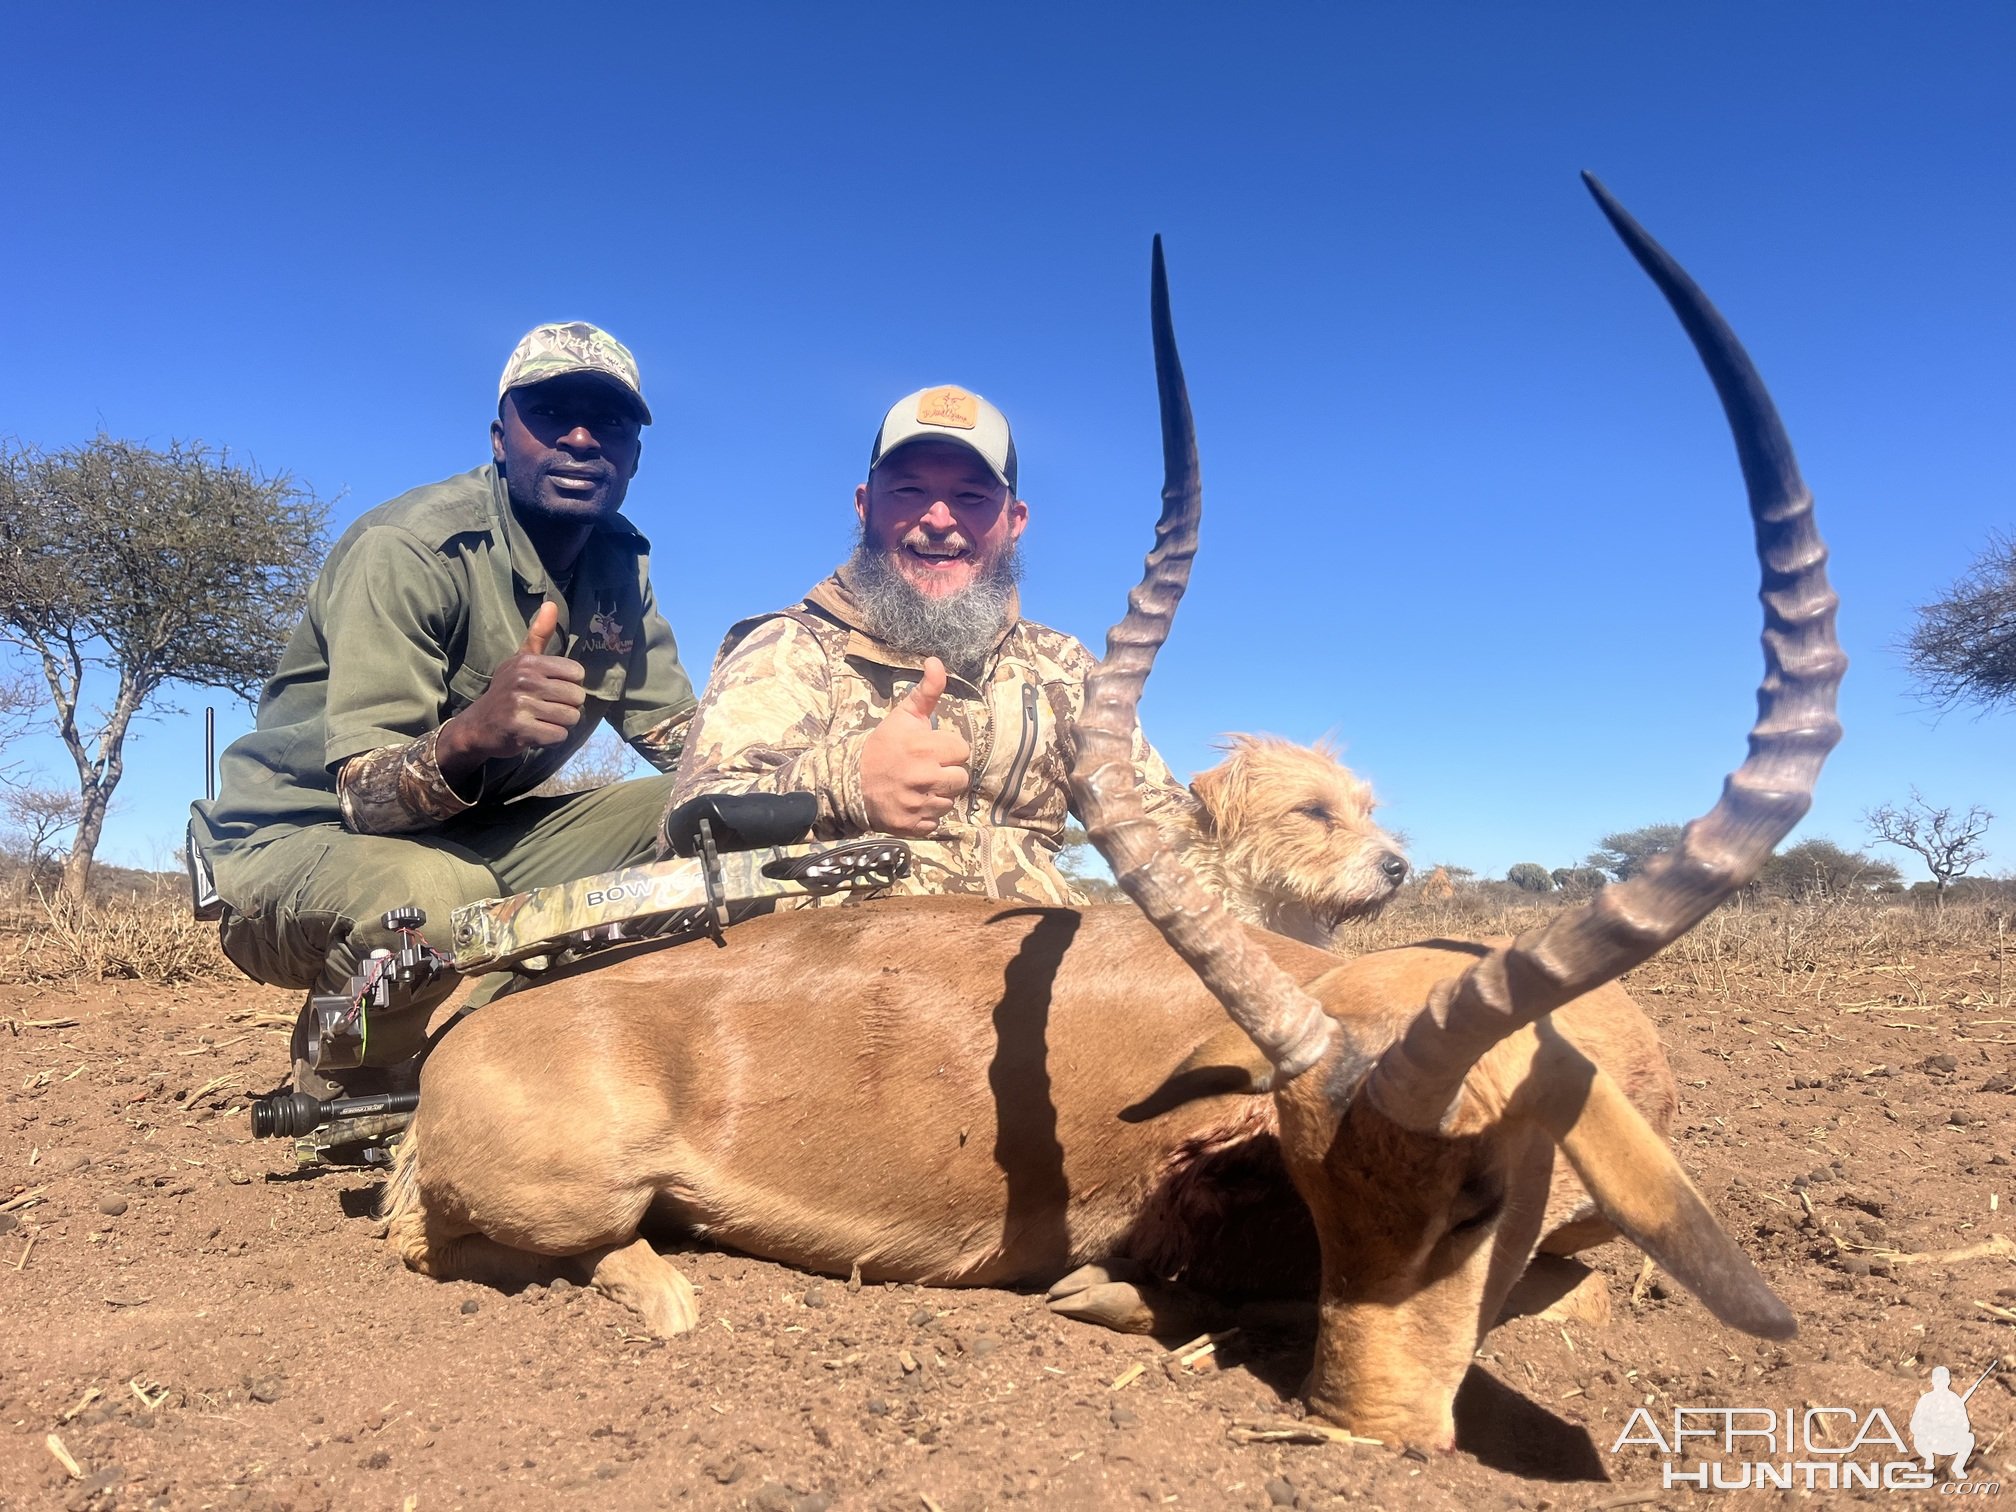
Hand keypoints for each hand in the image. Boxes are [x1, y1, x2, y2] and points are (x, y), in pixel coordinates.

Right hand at [439, 602, 586, 773]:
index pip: (577, 673)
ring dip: (560, 723)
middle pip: (577, 697)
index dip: (570, 685)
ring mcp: (521, 705)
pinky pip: (558, 736)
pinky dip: (552, 738)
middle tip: (546, 708)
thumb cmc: (507, 690)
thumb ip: (539, 634)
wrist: (478, 725)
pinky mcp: (520, 729)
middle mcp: (524, 680)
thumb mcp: (520, 660)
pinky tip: (536, 732)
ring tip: (541, 719)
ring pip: (570, 718)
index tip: (552, 689)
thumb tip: (551, 604)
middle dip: (567, 707)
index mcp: (528, 662)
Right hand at [859, 657, 969, 836]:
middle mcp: (924, 777)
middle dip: (947, 773)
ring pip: (950, 801)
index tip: (932, 750)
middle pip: (961, 778)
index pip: (962, 751)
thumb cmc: (883, 745)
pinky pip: (936, 821)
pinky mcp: (912, 825)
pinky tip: (913, 802)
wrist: (850, 781)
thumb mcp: (904, 715)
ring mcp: (918, 803)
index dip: (949, 750)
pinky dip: (927, 814)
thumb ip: (927, 691)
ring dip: (938, 794)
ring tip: (918, 785)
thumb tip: (936, 661)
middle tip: (926, 769)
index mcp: (924, 748)